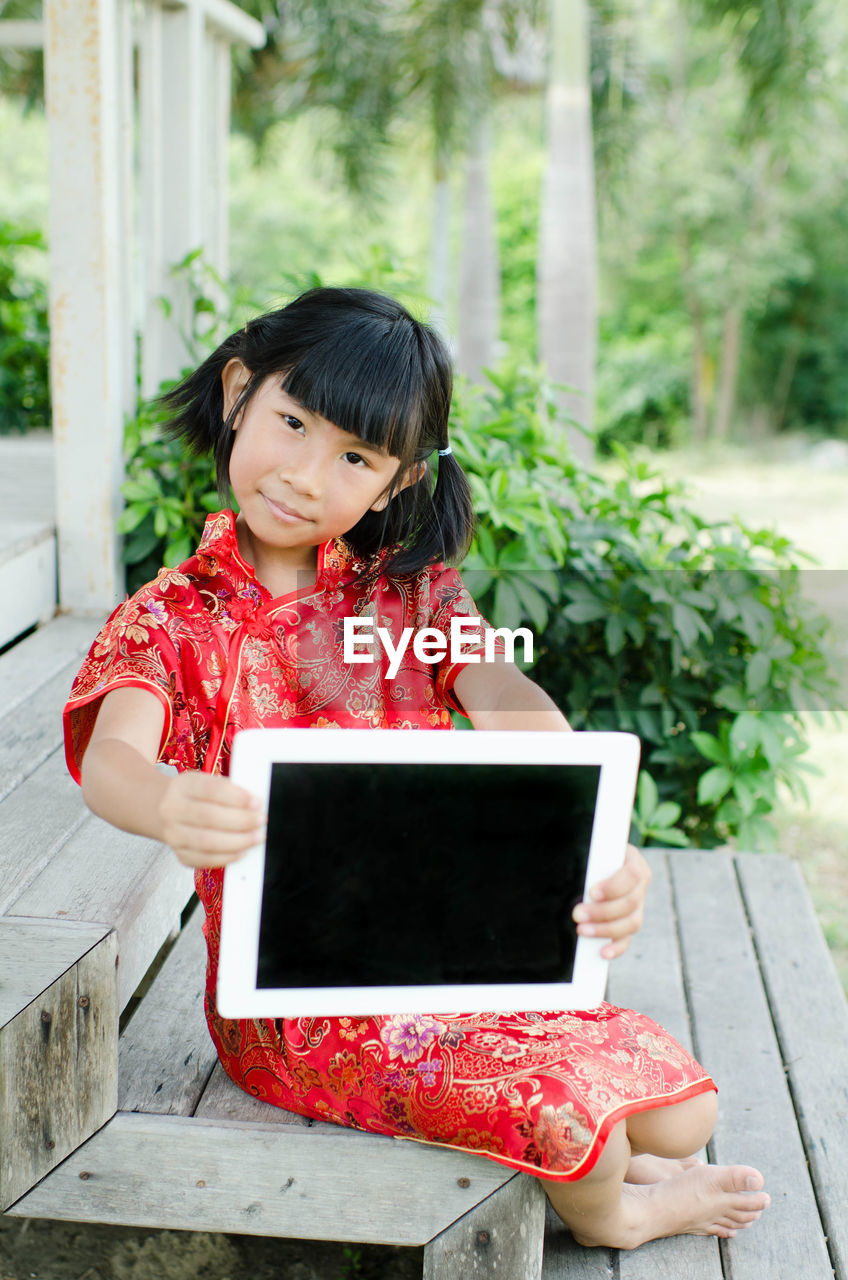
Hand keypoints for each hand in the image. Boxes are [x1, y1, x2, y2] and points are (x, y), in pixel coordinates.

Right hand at [159, 771, 265, 868]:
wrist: (166, 811)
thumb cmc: (197, 797)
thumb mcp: (208, 783)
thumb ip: (230, 791)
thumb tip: (255, 805)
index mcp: (183, 785)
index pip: (210, 789)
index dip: (236, 797)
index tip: (256, 803)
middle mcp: (172, 809)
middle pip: (208, 817)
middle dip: (241, 821)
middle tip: (260, 821)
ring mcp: (172, 834)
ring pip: (206, 841)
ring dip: (237, 841)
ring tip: (256, 837)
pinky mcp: (179, 854)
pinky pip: (203, 859)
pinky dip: (226, 857)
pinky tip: (242, 851)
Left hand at [572, 844, 650, 959]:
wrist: (598, 861)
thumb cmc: (591, 854)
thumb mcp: (592, 851)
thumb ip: (588, 859)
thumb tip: (569, 870)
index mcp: (633, 861)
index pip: (631, 874)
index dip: (613, 886)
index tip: (592, 893)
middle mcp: (640, 884)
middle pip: (631, 902)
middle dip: (603, 911)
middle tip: (577, 914)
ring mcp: (639, 905)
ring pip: (632, 922)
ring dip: (606, 929)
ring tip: (582, 930)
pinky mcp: (630, 921)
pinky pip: (628, 938)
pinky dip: (616, 947)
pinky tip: (603, 952)